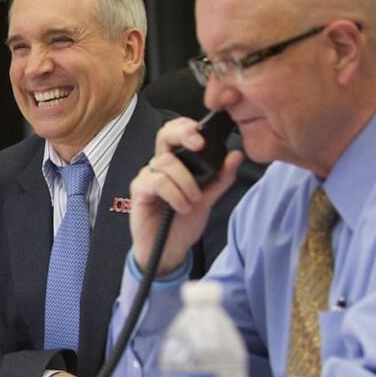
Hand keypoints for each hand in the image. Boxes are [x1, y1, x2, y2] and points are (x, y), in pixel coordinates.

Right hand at [131, 118, 243, 275]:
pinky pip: (156, 182)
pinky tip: (181, 206)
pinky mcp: (139, 191)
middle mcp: (160, 166)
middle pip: (164, 135)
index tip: (204, 135)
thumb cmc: (183, 222)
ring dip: (185, 181)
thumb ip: (221, 177)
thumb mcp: (209, 198)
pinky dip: (174, 193)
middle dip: (183, 135)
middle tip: (198, 145)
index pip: (177, 133)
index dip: (187, 126)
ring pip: (165, 162)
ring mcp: (147, 177)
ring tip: (194, 200)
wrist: (170, 249)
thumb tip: (236, 155)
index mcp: (176, 163)